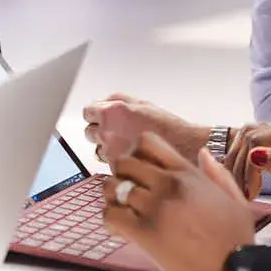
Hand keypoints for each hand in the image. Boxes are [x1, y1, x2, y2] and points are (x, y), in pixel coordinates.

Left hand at [82, 94, 208, 166]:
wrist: (183, 149)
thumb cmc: (168, 126)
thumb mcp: (143, 104)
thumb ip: (119, 100)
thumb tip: (104, 100)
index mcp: (113, 113)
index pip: (88, 112)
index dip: (94, 114)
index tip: (99, 116)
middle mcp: (109, 133)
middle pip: (89, 131)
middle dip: (98, 130)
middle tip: (114, 131)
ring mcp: (111, 152)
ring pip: (97, 150)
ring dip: (105, 147)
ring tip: (124, 146)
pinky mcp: (117, 169)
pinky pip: (109, 164)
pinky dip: (116, 161)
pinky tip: (131, 157)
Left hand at [102, 133, 255, 270]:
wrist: (235, 270)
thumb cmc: (236, 238)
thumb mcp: (234, 198)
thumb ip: (217, 173)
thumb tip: (203, 153)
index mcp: (187, 172)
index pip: (147, 142)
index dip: (136, 153)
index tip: (139, 170)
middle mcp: (169, 183)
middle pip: (124, 162)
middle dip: (120, 175)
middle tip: (127, 193)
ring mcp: (155, 206)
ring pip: (112, 187)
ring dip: (112, 198)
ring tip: (122, 211)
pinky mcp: (145, 232)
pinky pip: (110, 215)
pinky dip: (110, 221)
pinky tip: (120, 231)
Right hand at [228, 120, 270, 229]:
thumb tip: (255, 155)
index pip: (260, 138)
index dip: (247, 164)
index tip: (247, 192)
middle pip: (251, 136)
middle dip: (239, 164)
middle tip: (240, 192)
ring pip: (251, 141)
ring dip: (240, 164)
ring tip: (241, 189)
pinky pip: (259, 151)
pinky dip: (247, 166)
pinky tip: (246, 182)